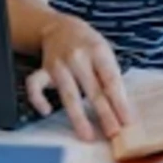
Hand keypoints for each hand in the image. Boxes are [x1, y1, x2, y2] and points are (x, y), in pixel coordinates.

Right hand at [26, 14, 132, 141]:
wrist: (59, 27)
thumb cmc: (88, 44)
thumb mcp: (105, 52)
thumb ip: (111, 76)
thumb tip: (121, 109)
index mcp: (98, 51)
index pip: (111, 80)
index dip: (120, 102)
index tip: (127, 121)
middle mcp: (77, 57)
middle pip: (93, 90)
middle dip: (105, 114)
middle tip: (114, 134)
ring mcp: (58, 64)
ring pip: (68, 94)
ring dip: (79, 117)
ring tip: (87, 135)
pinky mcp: (43, 70)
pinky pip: (35, 86)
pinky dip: (38, 100)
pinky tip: (47, 112)